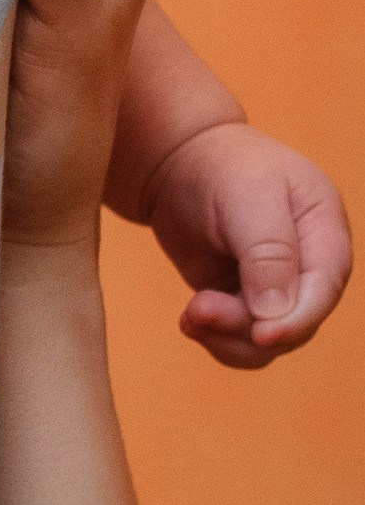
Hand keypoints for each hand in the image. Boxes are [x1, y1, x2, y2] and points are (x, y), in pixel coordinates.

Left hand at [140, 121, 351, 367]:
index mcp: (325, 232)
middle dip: (246, 327)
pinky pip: (240, 340)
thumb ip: (268, 253)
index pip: (324, 289)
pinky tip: (191, 318)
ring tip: (192, 311)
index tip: (262, 334)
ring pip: (266, 343)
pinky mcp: (245, 301)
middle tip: (198, 308)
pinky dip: (215, 338)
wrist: (180, 162)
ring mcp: (278, 288)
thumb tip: (277, 313)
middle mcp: (309, 266)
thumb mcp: (247, 197)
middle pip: (296, 325)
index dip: (298, 319)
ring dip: (226, 337)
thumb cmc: (220, 168)